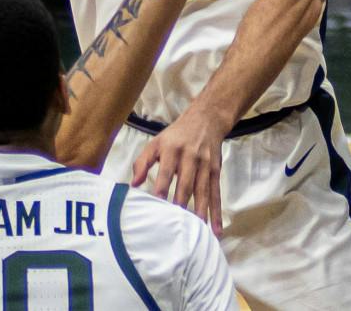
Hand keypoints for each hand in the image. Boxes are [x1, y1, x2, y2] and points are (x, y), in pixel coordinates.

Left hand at [132, 102, 231, 234]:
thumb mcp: (156, 142)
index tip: (158, 204)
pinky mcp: (215, 171)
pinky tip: (216, 229)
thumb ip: (142, 162)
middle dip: (182, 203)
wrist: (206, 119)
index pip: (167, 171)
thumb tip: (134, 184)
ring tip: (197, 230)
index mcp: (172, 149)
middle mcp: (190, 157)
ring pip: (202, 191)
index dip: (163, 187)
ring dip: (200, 211)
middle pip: (186, 183)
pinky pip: (216, 194)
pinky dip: (216, 212)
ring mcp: (205, 165)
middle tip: (177, 224)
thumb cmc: (175, 136)